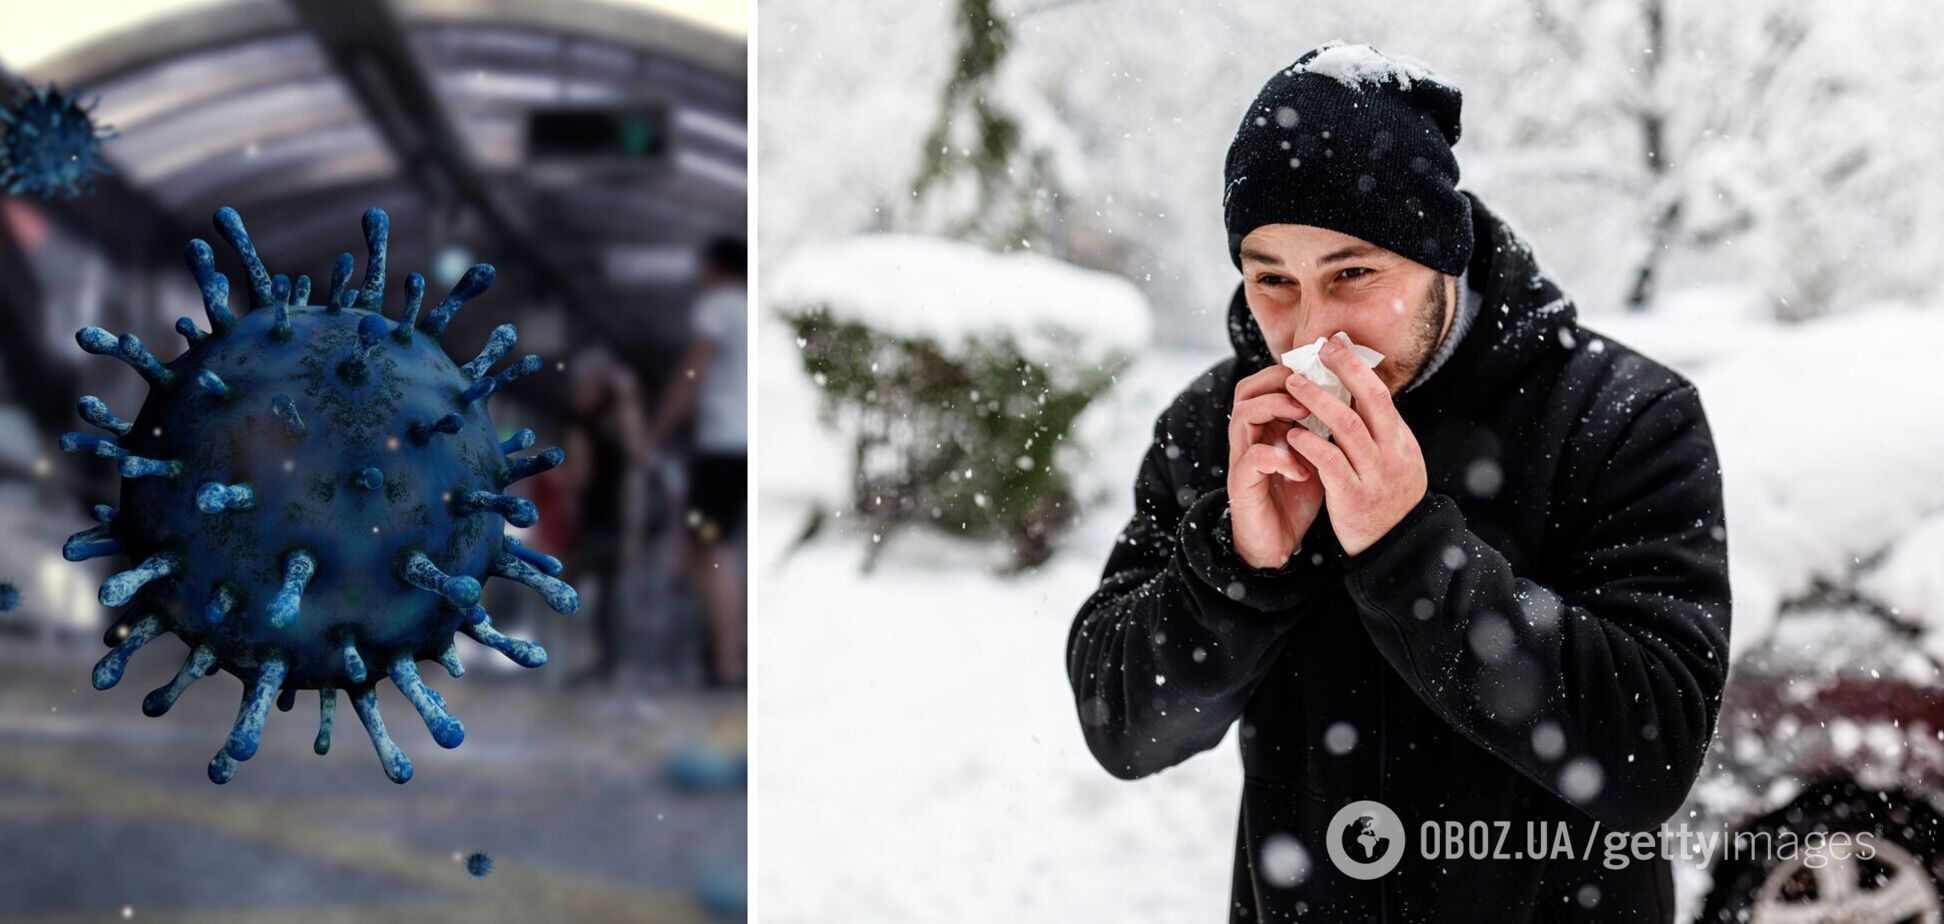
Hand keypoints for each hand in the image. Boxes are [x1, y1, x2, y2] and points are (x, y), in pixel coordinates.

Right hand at [1226, 364, 1326, 568]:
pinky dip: (1281, 458)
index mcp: (1267, 426)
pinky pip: (1254, 457)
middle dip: (1279, 382)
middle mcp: (1250, 437)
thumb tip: (1359, 399)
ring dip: (1276, 408)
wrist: (1277, 544)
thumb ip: (1326, 428)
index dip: (1292, 370)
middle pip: (1247, 390)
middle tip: (1310, 386)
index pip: (1267, 382)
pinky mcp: (1242, 484)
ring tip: (1303, 416)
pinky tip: (1303, 470)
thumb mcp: (1318, 455)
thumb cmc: (1298, 496)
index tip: (1323, 371)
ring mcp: (1242, 459)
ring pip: (1244, 414)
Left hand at [1282, 339, 1427, 556]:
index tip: (1335, 344)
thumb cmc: (1386, 500)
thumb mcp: (1394, 461)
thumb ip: (1378, 432)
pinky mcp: (1355, 498)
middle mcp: (1393, 454)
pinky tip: (1293, 433)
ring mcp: (1376, 475)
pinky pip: (1330, 463)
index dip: (1357, 366)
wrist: (1396, 549)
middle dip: (1343, 370)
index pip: (1381, 394)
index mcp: (1401, 442)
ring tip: (1294, 385)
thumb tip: (1356, 393)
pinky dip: (1310, 444)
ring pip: (1348, 427)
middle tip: (1317, 351)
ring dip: (1318, 401)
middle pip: (1371, 400)